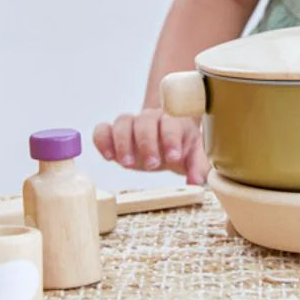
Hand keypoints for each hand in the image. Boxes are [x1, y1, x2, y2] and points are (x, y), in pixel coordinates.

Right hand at [93, 109, 209, 185]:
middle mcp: (151, 118)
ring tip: (127, 164)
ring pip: (122, 122)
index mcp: (174, 121)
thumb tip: (196, 181)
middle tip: (152, 165)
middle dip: (147, 143)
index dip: (171, 138)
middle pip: (145, 121)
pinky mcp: (114, 133)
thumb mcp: (194, 155)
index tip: (173, 157)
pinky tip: (108, 157)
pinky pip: (102, 130)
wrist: (167, 138)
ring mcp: (131, 124)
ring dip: (123, 142)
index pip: (171, 123)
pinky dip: (101, 140)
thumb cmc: (181, 146)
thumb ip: (197, 166)